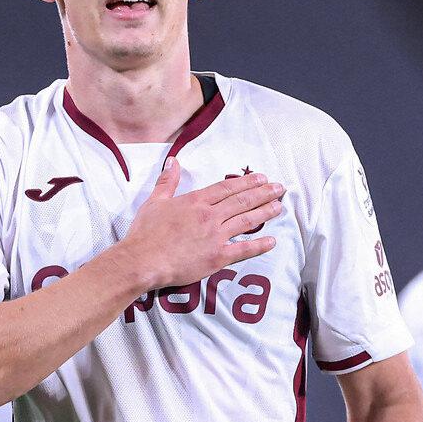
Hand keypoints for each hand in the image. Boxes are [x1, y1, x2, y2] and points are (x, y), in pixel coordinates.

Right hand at [123, 159, 283, 291]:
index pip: (227, 187)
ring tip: (279, 206)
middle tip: (279, 189)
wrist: (143, 260)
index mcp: (196, 201)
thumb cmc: (145, 233)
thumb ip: (167, 181)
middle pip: (242, 201)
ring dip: (265, 212)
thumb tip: (172, 161)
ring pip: (246, 221)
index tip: (261, 178)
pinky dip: (259, 245)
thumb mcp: (154, 201)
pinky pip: (243, 250)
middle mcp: (210, 216)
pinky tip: (272, 241)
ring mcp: (215, 236)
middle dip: (263, 193)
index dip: (246, 182)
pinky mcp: (217, 257)